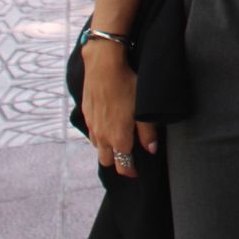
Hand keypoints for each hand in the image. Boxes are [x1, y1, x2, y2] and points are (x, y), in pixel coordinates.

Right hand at [80, 42, 156, 178]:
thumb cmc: (128, 87)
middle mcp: (102, 136)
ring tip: (119, 140)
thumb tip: (151, 149)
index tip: (136, 172)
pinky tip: (108, 125)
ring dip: (107, 148)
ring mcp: (92, 126)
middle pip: (107, 161)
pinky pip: (92, 133)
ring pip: (98, 147)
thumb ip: (148, 132)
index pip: (123, 165)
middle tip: (128, 157)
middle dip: (118, 162)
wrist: (104, 67)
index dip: (130, 171)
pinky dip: (100, 135)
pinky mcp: (86, 114)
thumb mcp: (143, 109)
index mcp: (118, 138)